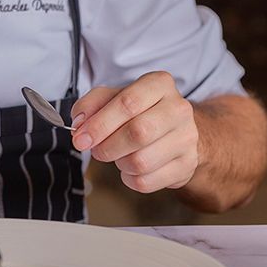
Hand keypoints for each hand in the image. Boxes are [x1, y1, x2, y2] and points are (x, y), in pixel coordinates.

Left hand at [71, 72, 198, 192]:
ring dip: (119, 163)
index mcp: (160, 84)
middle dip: (107, 146)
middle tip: (96, 150)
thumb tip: (79, 123)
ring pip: (141, 161)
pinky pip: (147, 182)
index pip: (128, 102)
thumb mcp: (115, 97)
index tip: (80, 138)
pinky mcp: (187, 165)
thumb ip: (92, 104)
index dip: (100, 123)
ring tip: (118, 155)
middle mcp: (179, 109)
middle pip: (137, 132)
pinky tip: (131, 168)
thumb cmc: (141, 111)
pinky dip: (130, 179)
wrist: (176, 131)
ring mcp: (186, 138)